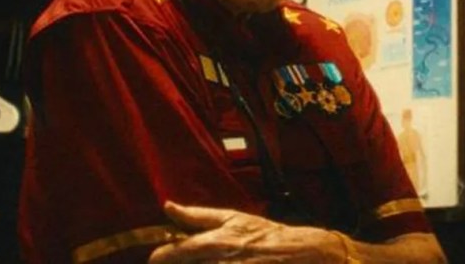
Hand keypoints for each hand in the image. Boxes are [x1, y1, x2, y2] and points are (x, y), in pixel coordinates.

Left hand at [148, 201, 343, 262]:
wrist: (307, 255)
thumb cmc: (267, 236)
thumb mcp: (234, 219)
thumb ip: (197, 216)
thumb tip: (167, 206)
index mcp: (214, 242)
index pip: (168, 255)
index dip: (159, 259)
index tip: (157, 261)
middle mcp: (219, 262)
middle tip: (193, 262)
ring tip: (212, 263)